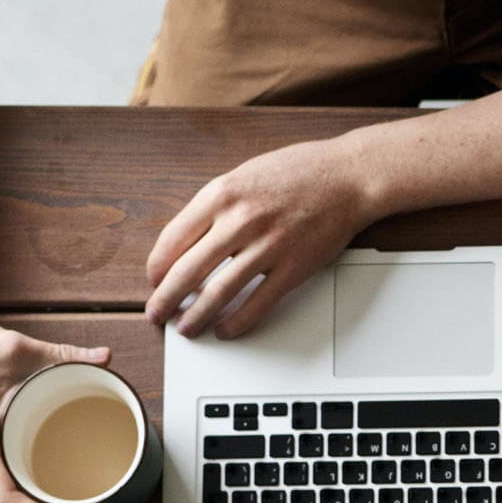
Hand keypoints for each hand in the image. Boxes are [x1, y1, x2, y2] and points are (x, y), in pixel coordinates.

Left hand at [144, 137, 383, 339]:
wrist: (347, 177)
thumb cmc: (298, 174)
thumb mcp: (243, 177)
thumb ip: (216, 207)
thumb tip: (190, 242)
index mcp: (220, 195)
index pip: (172, 239)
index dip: (157, 267)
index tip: (154, 281)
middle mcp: (240, 221)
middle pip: (188, 271)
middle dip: (165, 299)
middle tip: (157, 315)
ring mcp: (268, 247)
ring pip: (218, 292)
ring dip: (197, 316)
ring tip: (187, 329)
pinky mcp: (294, 268)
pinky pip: (258, 303)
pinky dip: (237, 322)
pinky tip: (226, 328)